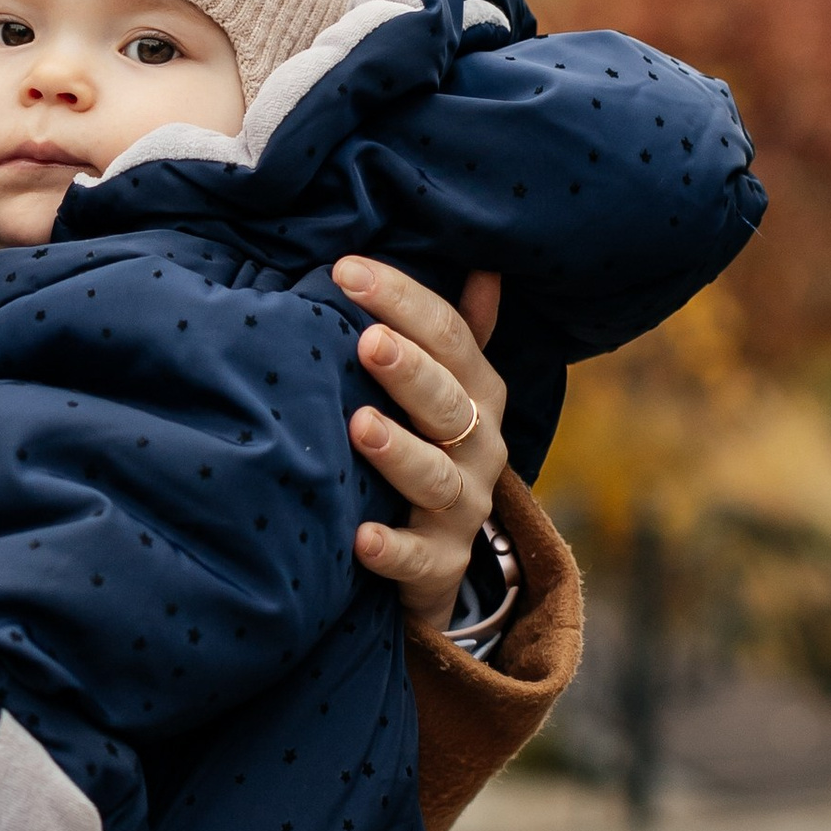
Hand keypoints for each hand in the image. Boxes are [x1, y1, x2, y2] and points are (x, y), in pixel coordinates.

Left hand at [335, 258, 509, 635]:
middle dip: (410, 370)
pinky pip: (417, 558)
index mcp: (478, 394)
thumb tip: (485, 265)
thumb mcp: (452, 391)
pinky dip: (390, 549)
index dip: (403, 301)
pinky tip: (358, 536)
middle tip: (367, 341)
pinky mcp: (439, 565)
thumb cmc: (432, 452)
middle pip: (449, 402)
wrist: (442, 561)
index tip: (346, 270)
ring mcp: (463, 509)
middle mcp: (479, 447)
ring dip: (398, 452)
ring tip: (358, 425)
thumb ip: (461, 334)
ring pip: (435, 478)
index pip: (450, 337)